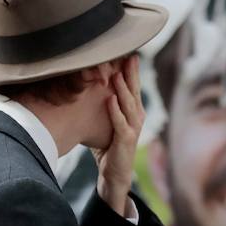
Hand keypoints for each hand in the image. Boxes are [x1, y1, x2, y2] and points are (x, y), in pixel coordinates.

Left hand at [93, 55, 143, 214]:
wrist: (114, 172)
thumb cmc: (109, 145)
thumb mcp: (108, 120)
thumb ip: (105, 104)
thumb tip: (88, 83)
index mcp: (133, 110)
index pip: (133, 85)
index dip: (131, 70)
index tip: (127, 52)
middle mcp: (137, 116)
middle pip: (134, 90)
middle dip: (131, 73)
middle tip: (128, 55)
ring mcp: (133, 128)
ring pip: (129, 104)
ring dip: (123, 89)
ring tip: (117, 74)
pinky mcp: (125, 139)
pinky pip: (120, 123)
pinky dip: (116, 111)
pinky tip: (111, 100)